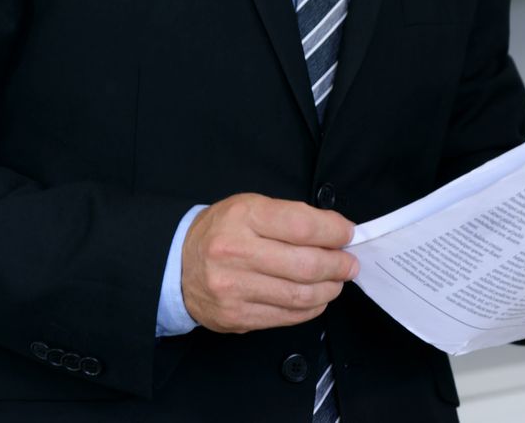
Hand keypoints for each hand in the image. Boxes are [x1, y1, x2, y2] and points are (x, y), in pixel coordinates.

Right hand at [181, 193, 358, 333]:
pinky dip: (311, 308)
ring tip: (336, 281)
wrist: (175, 264)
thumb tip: (337, 232)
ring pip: (300, 295)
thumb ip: (293, 217)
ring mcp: (234, 289)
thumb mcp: (252, 207)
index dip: (334, 231)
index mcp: (243, 217)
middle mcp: (235, 252)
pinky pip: (287, 316)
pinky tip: (316, 298)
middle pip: (306, 265)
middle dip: (338, 265)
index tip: (348, 234)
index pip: (303, 225)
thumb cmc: (222, 232)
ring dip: (329, 289)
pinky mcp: (236, 317)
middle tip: (349, 264)